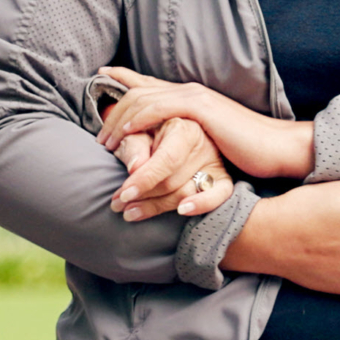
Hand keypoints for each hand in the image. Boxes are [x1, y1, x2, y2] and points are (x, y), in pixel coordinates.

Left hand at [97, 67, 314, 180]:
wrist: (277, 146)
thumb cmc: (246, 149)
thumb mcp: (207, 139)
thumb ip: (185, 135)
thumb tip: (166, 144)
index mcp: (189, 97)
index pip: (148, 83)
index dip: (122, 77)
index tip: (100, 77)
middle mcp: (188, 91)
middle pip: (137, 92)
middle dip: (112, 112)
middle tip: (98, 137)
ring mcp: (195, 97)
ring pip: (143, 100)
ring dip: (120, 122)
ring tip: (106, 144)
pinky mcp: (201, 109)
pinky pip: (160, 109)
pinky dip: (139, 119)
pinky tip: (127, 134)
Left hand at [110, 117, 233, 221]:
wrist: (168, 133)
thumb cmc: (149, 134)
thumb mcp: (137, 134)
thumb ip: (135, 146)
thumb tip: (136, 167)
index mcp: (183, 127)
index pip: (166, 160)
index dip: (144, 180)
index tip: (123, 194)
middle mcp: (203, 144)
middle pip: (173, 181)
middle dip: (142, 196)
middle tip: (116, 204)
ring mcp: (215, 163)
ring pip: (186, 193)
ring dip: (155, 207)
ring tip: (129, 212)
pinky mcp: (223, 179)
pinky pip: (219, 196)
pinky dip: (201, 205)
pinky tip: (182, 212)